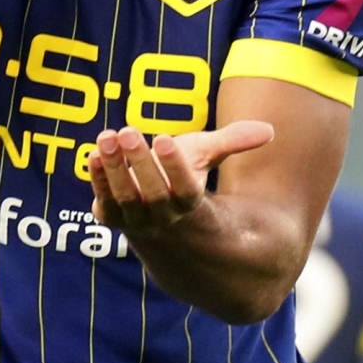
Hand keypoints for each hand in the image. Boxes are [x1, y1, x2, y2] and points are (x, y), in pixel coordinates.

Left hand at [89, 121, 275, 233]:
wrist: (164, 232)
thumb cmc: (187, 183)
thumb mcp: (208, 160)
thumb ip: (233, 143)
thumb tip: (270, 131)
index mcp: (192, 207)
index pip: (186, 191)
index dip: (176, 168)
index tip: (165, 139)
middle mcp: (163, 219)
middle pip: (152, 196)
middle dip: (140, 164)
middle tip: (128, 130)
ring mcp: (135, 223)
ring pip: (124, 201)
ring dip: (114, 170)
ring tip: (107, 137)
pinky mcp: (112, 218)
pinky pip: (104, 202)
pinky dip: (98, 181)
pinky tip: (92, 156)